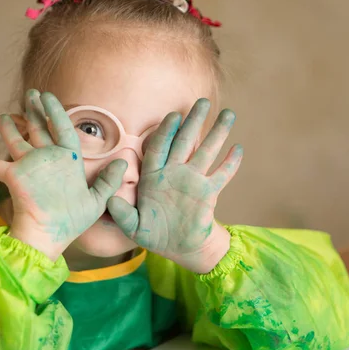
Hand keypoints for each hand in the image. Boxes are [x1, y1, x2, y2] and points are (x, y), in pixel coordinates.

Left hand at [0, 90, 126, 259]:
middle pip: (37, 126)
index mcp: (69, 158)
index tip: (49, 96)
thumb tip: (122, 162)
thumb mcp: (97, 201)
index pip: (62, 126)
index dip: (55, 109)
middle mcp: (47, 155)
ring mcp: (28, 163)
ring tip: (3, 117)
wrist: (44, 232)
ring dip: (8, 126)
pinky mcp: (11, 175)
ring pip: (14, 139)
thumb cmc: (72, 218)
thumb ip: (109, 181)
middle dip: (33, 108)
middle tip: (30, 94)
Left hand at [107, 98, 242, 273]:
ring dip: (217, 134)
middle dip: (193, 122)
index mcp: (154, 176)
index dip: (165, 132)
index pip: (158, 148)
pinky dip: (230, 164)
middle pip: (184, 142)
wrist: (178, 247)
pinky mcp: (209, 193)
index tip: (172, 116)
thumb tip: (110, 200)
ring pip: (206, 152)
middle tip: (202, 102)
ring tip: (229, 114)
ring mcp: (193, 181)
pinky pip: (221, 175)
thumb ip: (123, 214)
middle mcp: (175, 173)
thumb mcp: (134, 227)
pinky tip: (238, 149)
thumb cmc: (153, 234)